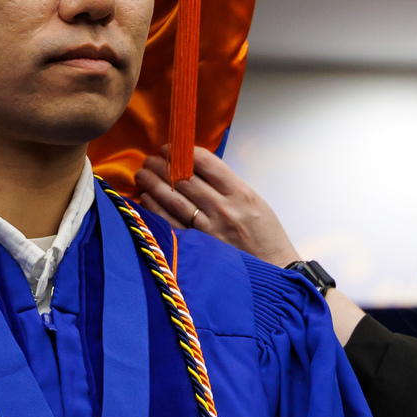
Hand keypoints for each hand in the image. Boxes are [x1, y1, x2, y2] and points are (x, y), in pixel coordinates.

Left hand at [135, 147, 301, 267]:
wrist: (274, 270)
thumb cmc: (265, 235)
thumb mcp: (255, 203)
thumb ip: (228, 186)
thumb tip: (195, 169)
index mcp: (240, 193)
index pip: (206, 163)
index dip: (182, 151)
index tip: (169, 147)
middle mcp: (224, 208)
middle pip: (185, 179)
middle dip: (162, 165)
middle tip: (149, 159)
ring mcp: (210, 228)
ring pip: (174, 199)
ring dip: (153, 184)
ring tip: (142, 175)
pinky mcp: (199, 246)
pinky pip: (171, 224)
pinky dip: (156, 209)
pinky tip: (146, 199)